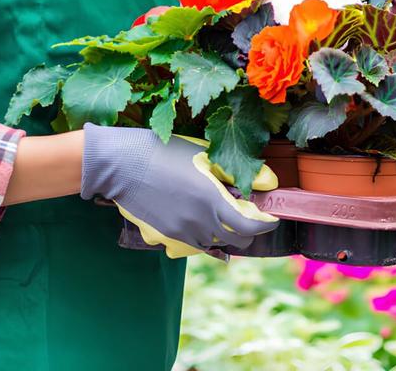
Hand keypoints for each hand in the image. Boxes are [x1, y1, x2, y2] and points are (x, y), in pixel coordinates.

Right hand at [80, 126, 277, 254]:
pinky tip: (197, 216)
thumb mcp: (202, 156)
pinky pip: (193, 242)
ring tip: (217, 210)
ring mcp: (182, 233)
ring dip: (222, 231)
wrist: (124, 165)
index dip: (264, 226)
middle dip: (247, 231)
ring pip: (214, 242)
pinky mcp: (166, 236)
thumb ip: (232, 172)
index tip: (271, 219)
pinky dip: (202, 233)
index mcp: (212, 199)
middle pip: (236, 240)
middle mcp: (200, 222)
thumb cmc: (164, 152)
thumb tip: (266, 181)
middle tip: (246, 214)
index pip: (249, 227)